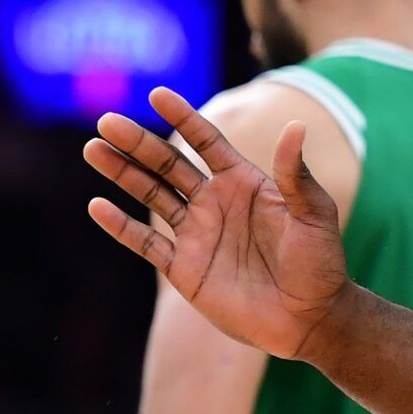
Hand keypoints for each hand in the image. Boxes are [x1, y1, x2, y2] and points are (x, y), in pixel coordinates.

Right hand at [84, 87, 350, 359]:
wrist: (308, 319)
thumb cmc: (319, 263)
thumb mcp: (314, 215)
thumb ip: (296, 175)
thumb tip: (296, 126)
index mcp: (244, 182)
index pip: (206, 141)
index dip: (183, 117)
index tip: (157, 94)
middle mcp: (215, 202)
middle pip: (169, 164)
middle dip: (139, 142)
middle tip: (107, 121)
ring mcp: (198, 234)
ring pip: (151, 195)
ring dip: (123, 173)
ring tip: (93, 149)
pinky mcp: (185, 268)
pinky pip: (147, 243)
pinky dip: (121, 227)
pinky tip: (97, 206)